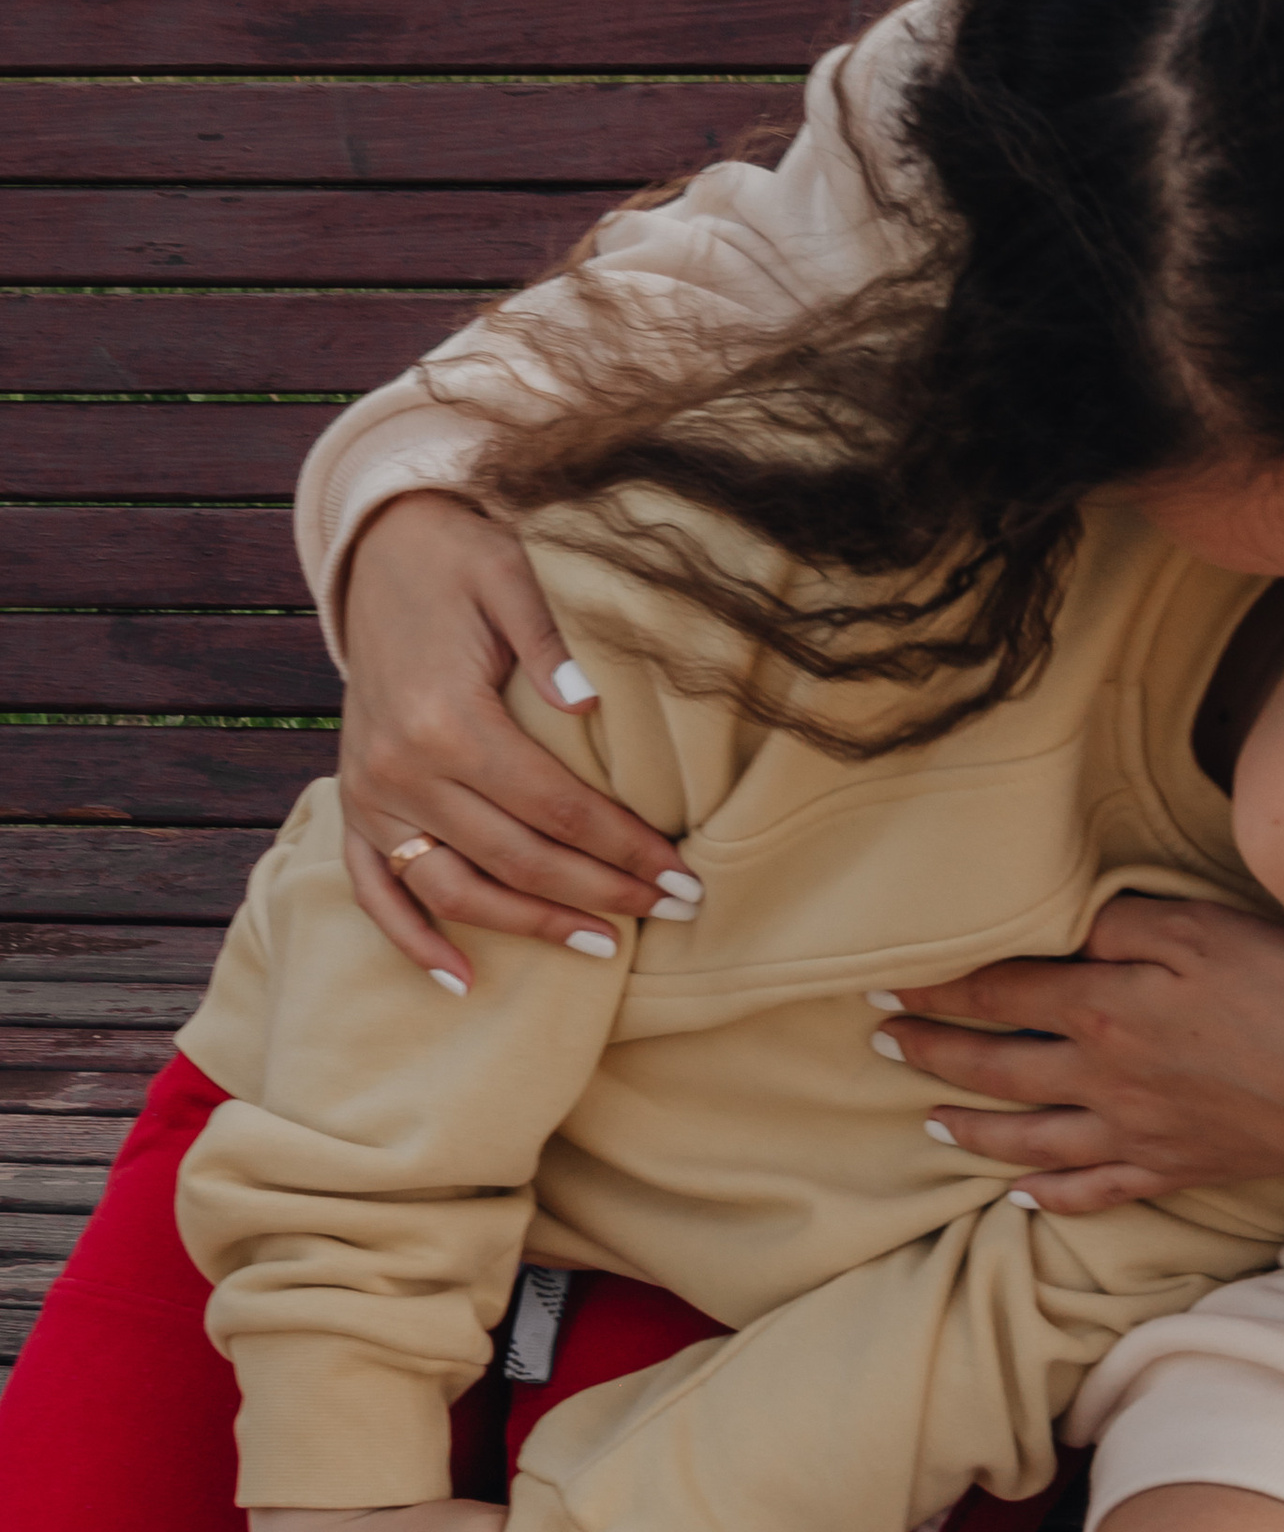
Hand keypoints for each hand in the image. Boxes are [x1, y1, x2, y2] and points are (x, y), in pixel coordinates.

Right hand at [337, 490, 686, 984]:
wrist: (376, 552)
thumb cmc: (461, 562)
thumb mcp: (511, 577)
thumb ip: (550, 643)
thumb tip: (592, 704)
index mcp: (446, 720)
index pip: (557, 810)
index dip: (624, 850)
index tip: (683, 878)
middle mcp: (400, 769)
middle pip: (517, 859)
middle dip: (601, 893)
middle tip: (673, 912)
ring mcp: (371, 795)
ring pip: (454, 890)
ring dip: (530, 926)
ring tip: (602, 947)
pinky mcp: (353, 805)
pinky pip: (376, 891)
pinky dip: (414, 940)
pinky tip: (463, 979)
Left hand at [877, 896, 1283, 1214]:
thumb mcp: (1203, 928)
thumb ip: (1122, 923)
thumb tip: (1063, 927)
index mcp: (1102, 1009)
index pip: (997, 993)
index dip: (936, 986)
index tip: (886, 981)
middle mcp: (1100, 1078)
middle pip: (994, 1068)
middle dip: (931, 1052)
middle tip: (882, 1040)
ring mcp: (1131, 1133)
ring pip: (1027, 1138)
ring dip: (969, 1128)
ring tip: (926, 1121)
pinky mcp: (1170, 1168)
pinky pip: (1093, 1191)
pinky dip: (1051, 1196)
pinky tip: (1023, 1197)